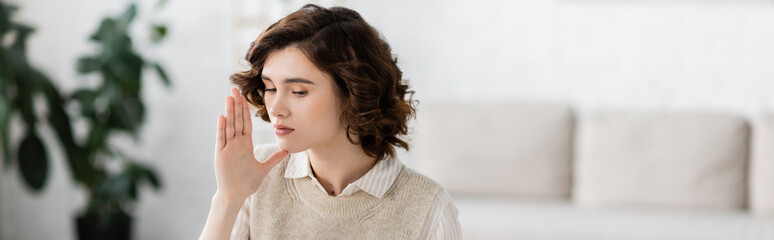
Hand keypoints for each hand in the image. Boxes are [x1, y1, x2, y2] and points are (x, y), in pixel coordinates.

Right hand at [213, 87, 287, 201]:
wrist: (236, 195)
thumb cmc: (248, 182)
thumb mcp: (264, 168)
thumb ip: (275, 158)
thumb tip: (287, 150)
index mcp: (245, 145)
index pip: (245, 123)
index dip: (245, 110)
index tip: (244, 97)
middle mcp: (236, 144)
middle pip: (237, 120)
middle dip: (236, 105)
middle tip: (235, 89)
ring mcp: (228, 148)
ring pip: (229, 126)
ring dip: (229, 112)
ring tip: (229, 97)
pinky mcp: (221, 155)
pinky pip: (221, 139)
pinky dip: (221, 128)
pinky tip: (222, 117)